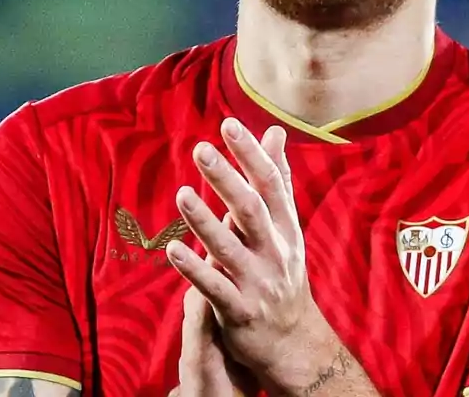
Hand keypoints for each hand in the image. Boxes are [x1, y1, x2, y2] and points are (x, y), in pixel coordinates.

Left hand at [165, 118, 330, 387]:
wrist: (295, 343)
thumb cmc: (283, 273)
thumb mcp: (287, 226)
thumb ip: (278, 180)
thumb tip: (276, 132)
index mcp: (286, 227)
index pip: (271, 184)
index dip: (251, 154)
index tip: (229, 125)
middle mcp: (275, 251)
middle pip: (251, 210)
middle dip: (227, 179)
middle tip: (201, 149)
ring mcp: (258, 282)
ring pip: (229, 248)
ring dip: (204, 221)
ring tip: (182, 194)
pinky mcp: (239, 312)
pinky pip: (214, 288)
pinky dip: (194, 269)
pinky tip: (173, 251)